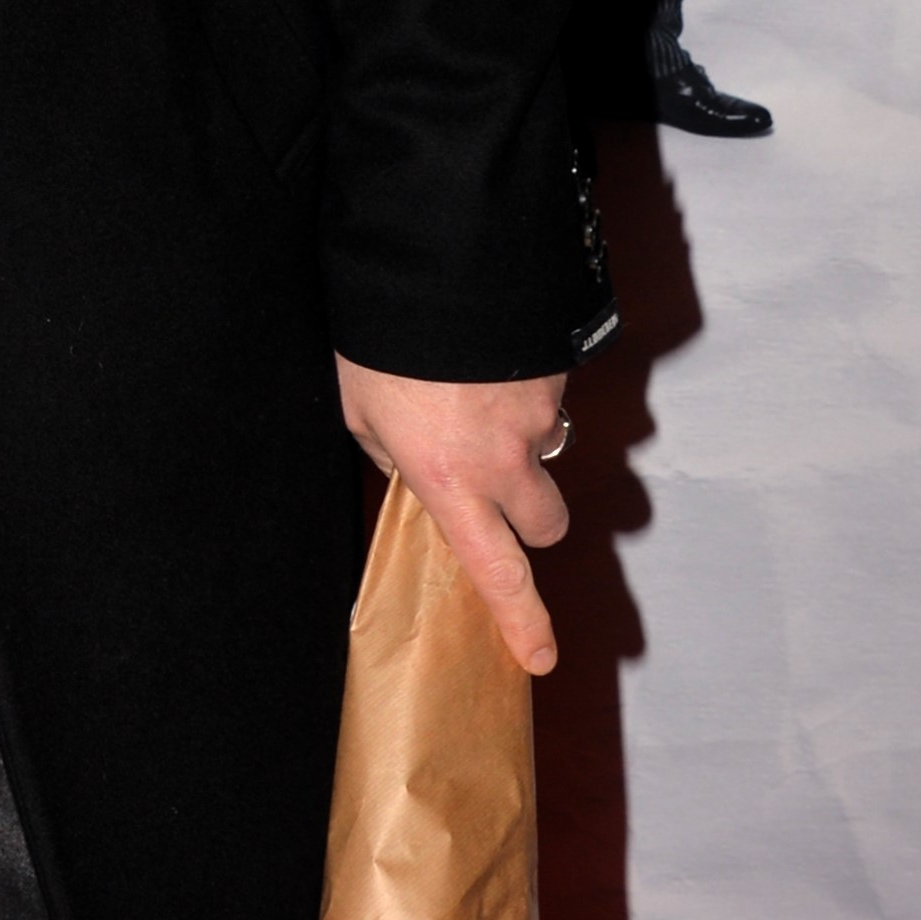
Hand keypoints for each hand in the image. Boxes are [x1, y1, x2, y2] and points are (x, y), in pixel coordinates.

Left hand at [333, 359, 570, 675]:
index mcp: (449, 481)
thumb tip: (412, 467)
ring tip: (476, 402)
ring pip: (552, 456)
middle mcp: (506, 459)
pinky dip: (526, 392)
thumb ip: (390, 453)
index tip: (539, 657)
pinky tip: (487, 362)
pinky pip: (551, 401)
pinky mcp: (560, 375)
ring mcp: (541, 416)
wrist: (436, 262)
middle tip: (497, 491)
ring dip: (527, 447)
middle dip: (531, 517)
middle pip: (548, 523)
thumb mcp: (360, 408)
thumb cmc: (380, 340)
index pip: (497, 570)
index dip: (521, 620)